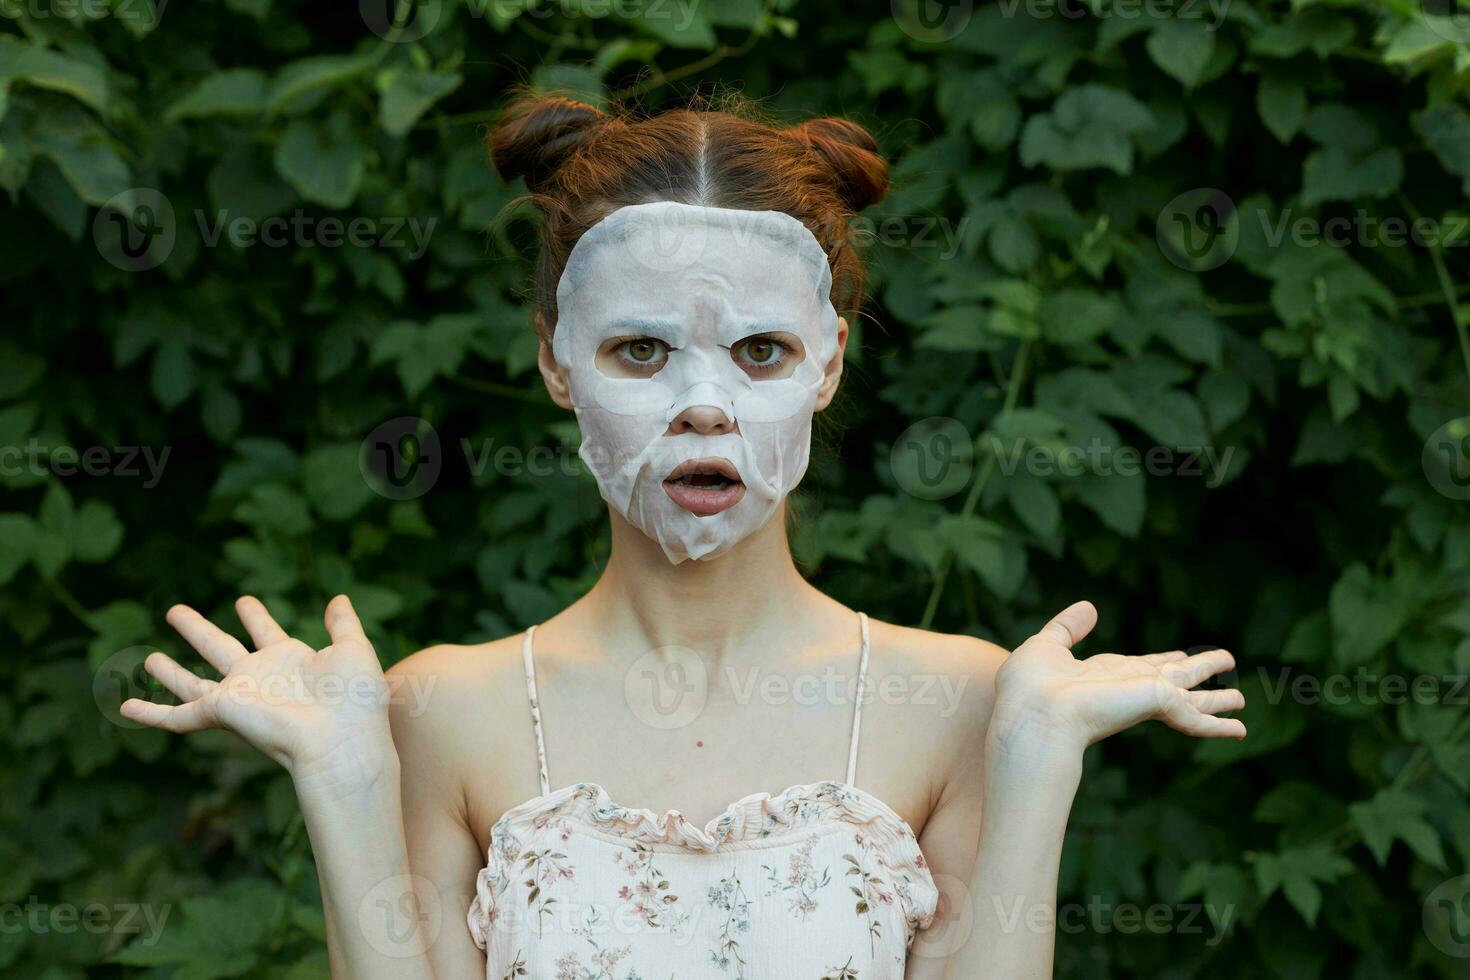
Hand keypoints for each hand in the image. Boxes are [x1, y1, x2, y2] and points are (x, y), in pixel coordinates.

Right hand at [120, 595, 394, 791]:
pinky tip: (124, 708)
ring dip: (170, 670)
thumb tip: (338, 599)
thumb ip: (343, 625)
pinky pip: (176, 715)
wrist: (342, 737)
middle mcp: (260, 679)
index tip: (244, 601)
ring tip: (147, 656)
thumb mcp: (353, 649)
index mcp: (291, 661)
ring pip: (192, 681)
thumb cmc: (355, 699)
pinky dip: (149, 713)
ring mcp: (238, 697)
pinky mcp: (220, 712)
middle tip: (175, 610)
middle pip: (220, 648)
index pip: (267, 633)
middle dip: (199, 630)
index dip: (256, 617)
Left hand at [990, 601, 1245, 757]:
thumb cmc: (1028, 687)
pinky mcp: (1157, 705)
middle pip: (1174, 680)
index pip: (1144, 667)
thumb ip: (1068, 627)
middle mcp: (1130, 689)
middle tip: (1227, 672)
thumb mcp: (1047, 645)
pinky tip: (1239, 729)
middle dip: (1199, 676)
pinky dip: (1218, 725)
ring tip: (1242, 699)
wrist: (1032, 714)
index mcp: (1105, 676)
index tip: (1181, 655)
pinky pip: (1195, 718)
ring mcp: (1145, 699)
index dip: (1164, 661)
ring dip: (1218, 699)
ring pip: (1192, 698)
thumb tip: (1089, 607)